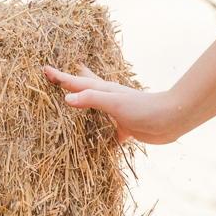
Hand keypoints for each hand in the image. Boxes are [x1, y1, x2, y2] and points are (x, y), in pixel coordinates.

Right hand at [43, 64, 183, 144]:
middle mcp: (108, 99)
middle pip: (86, 88)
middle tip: (61, 75)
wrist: (171, 119)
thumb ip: (91, 100)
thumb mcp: (114, 103)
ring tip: (75, 104)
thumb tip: (66, 99)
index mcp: (103, 90)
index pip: (76, 82)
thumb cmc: (143, 108)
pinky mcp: (125, 128)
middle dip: (73, 82)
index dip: (60, 77)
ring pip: (96, 108)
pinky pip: (108, 133)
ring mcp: (117, 113)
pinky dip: (101, 137)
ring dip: (84, 106)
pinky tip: (98, 146)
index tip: (45, 69)